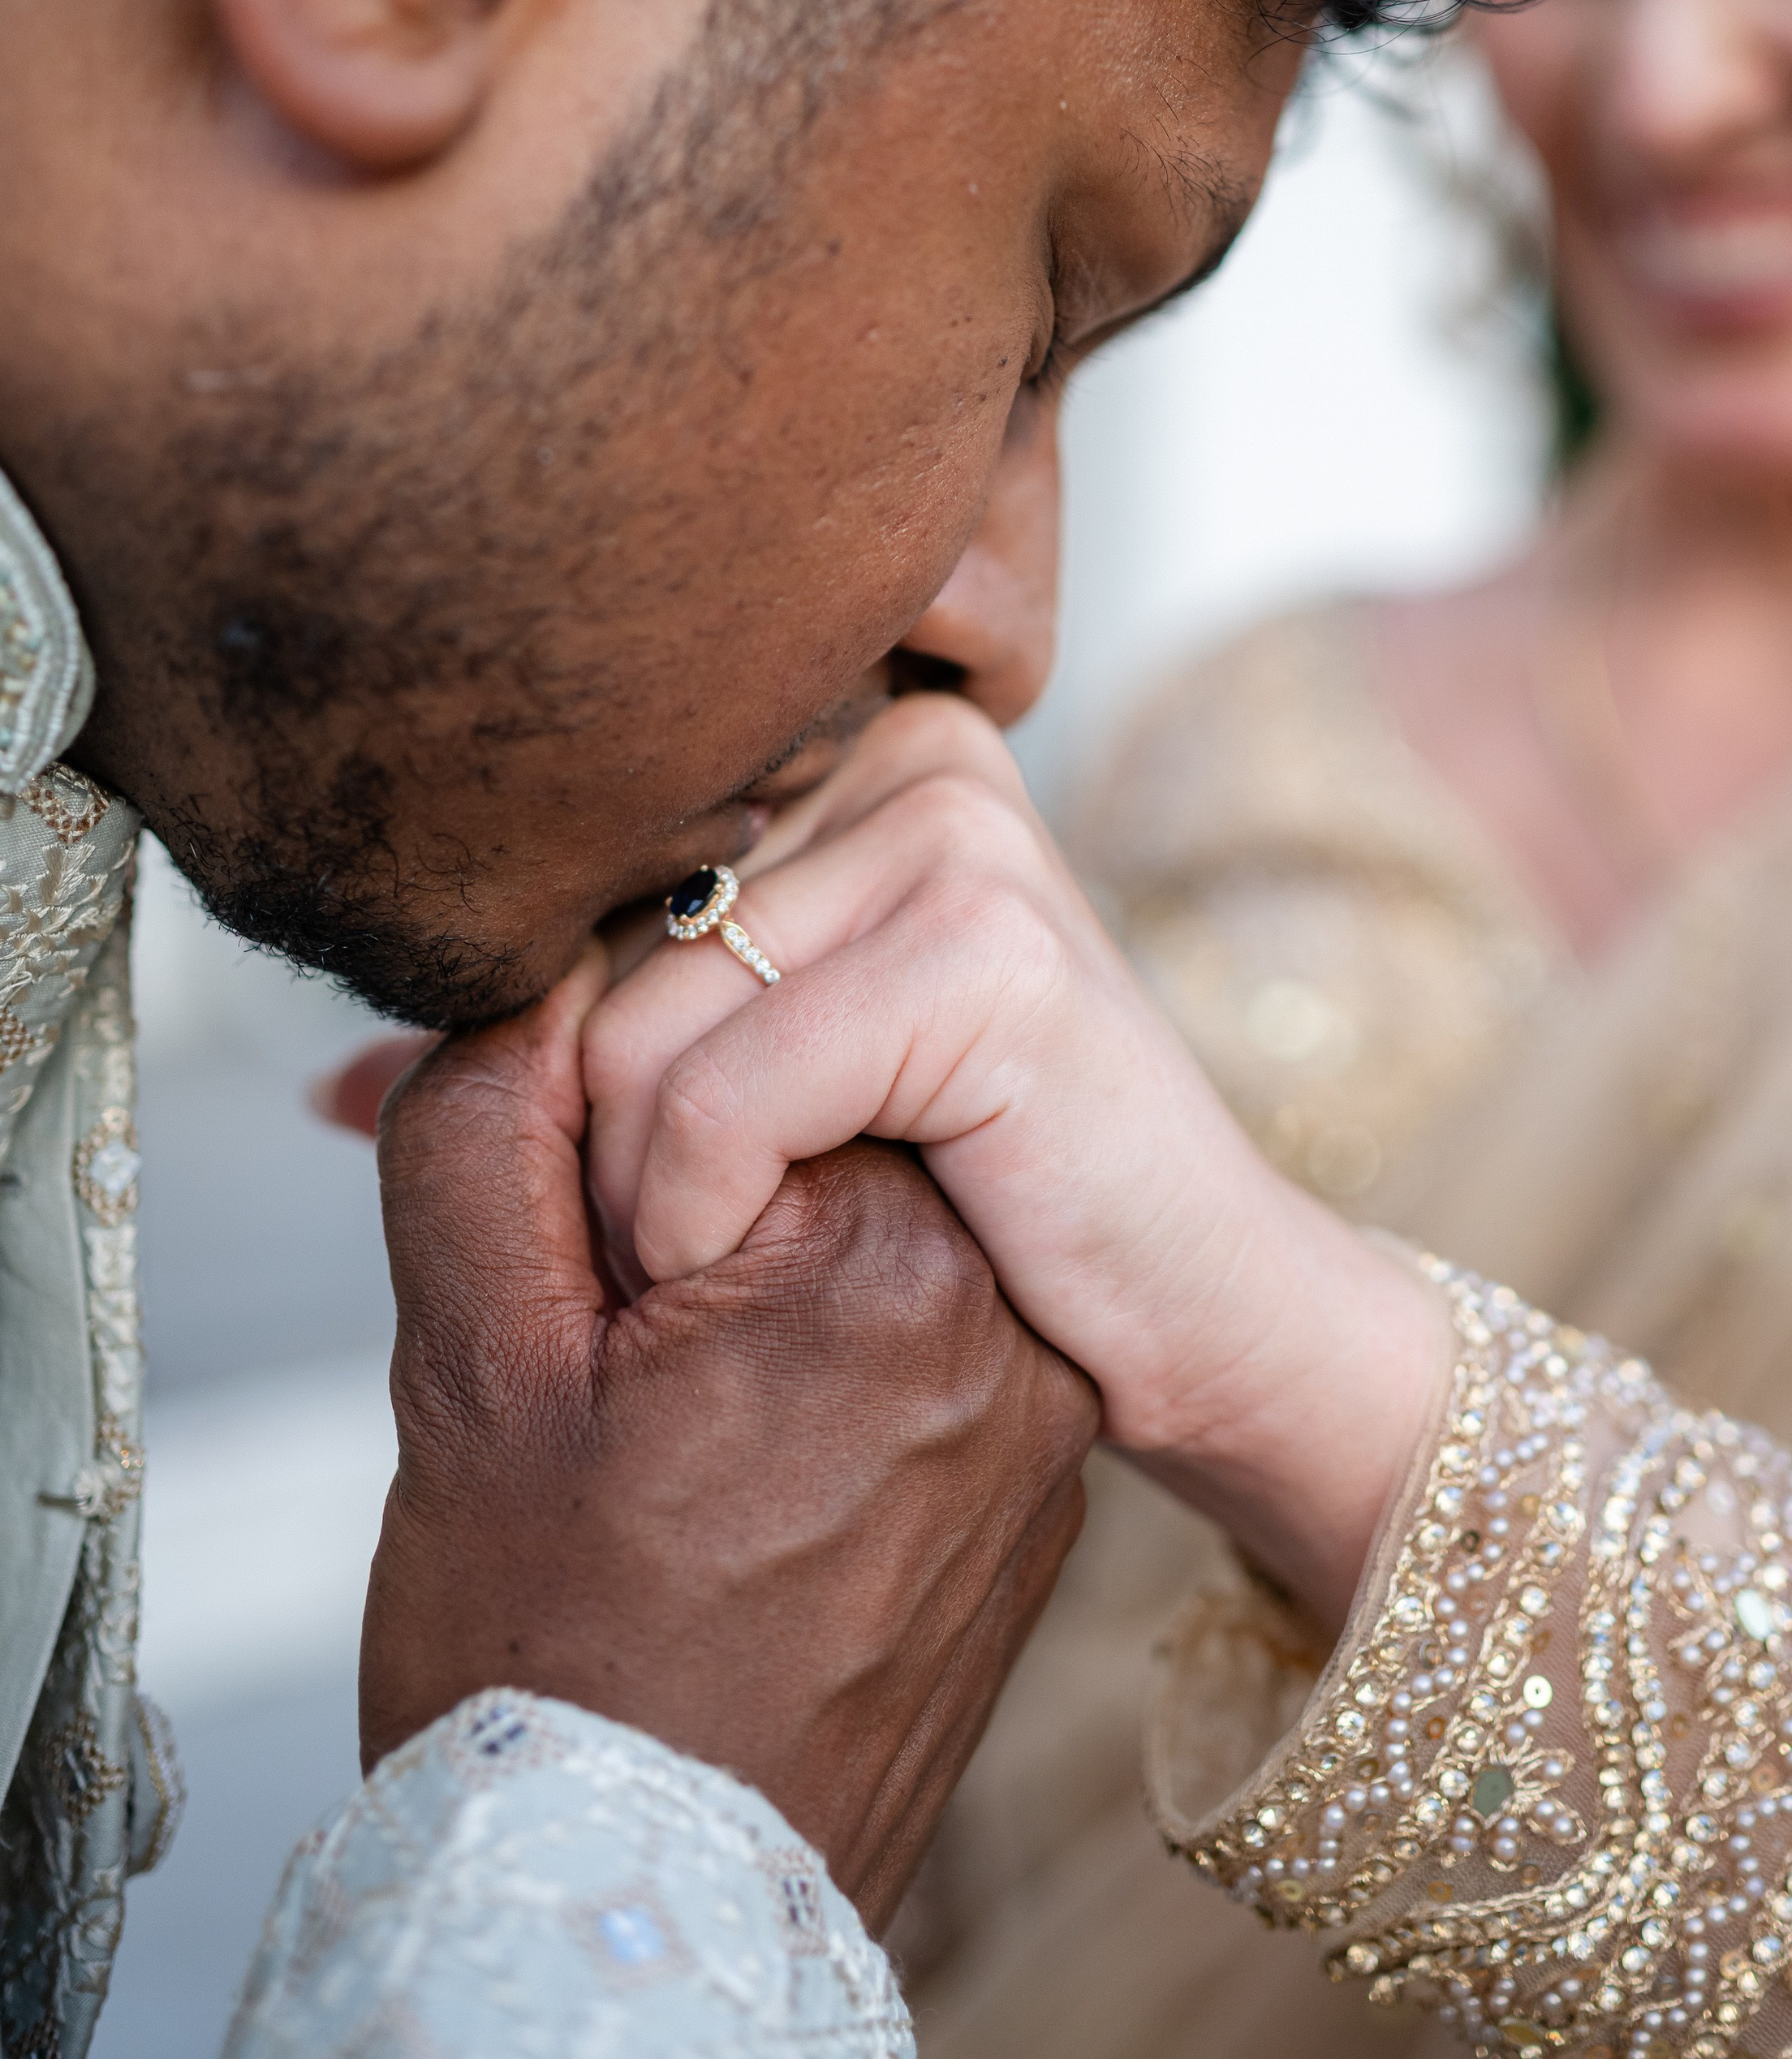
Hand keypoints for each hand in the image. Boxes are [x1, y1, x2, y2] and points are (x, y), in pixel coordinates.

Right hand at [361, 949, 1097, 1931]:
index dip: (608, 1139)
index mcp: (883, 1255)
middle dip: (681, 1187)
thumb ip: (492, 1114)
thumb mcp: (471, 1357)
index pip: (736, 1041)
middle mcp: (1001, 1316)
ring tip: (664, 1418)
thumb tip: (552, 969)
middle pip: (808, 1119)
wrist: (648, 1911)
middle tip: (606, 1346)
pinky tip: (733, 1464)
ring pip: (855, 1217)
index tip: (575, 1280)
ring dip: (746, 1260)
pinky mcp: (1037, 1476)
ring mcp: (1036, 1406)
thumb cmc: (545, 1654)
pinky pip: (913, 1328)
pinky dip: (814, 1348)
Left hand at [580, 698, 1450, 1630]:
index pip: (579, 882)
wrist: (1197, 1312)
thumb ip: (568, 1061)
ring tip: (740, 1264)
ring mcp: (957, 838)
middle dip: (593, 1146)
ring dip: (639, 1207)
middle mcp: (908, 750)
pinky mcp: (982, 956)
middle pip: (591, 957)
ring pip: (628, 1038)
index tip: (643, 1174)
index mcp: (855, 746)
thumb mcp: (749, 1099)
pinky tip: (775, 1268)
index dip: (560, 1060)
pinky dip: (703, 1224)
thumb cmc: (980, 1205)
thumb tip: (328, 1082)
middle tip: (687, 1248)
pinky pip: (714, 1104)